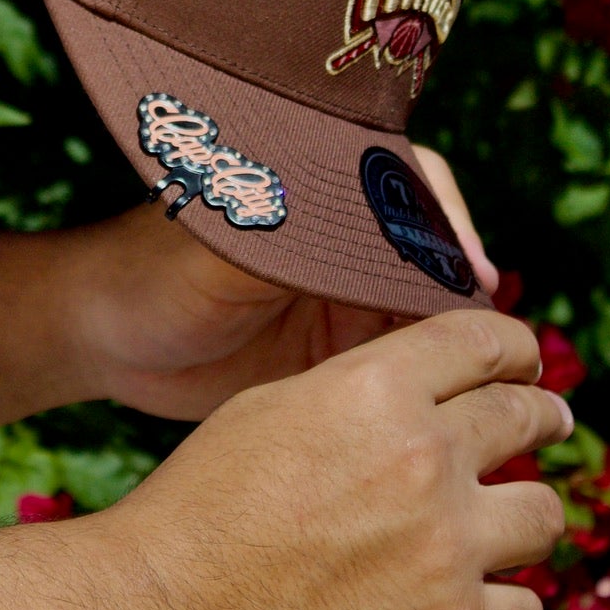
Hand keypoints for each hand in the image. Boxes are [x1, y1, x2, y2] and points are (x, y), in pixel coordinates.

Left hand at [67, 145, 498, 419]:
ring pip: (428, 317)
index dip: (450, 228)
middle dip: (471, 295)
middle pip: (436, 258)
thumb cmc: (153, 271)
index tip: (476, 274)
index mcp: (327, 191)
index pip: (416, 190)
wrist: (104, 336)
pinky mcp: (338, 361)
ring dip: (461, 347)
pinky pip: (399, 368)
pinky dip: (429, 390)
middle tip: (505, 344)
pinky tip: (450, 419)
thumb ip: (294, 232)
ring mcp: (347, 300)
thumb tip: (368, 223)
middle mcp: (347, 241)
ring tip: (496, 385)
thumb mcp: (227, 247)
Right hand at [91, 307, 570, 609]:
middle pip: (529, 417)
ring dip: (521, 518)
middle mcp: (424, 455)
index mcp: (376, 386)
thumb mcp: (273, 407)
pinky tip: (463, 607)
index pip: (488, 340)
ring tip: (500, 531)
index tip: (525, 365)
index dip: (517, 349)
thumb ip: (362, 391)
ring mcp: (446, 547)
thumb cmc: (200, 509)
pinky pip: (525, 609)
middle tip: (546, 428)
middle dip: (543, 418)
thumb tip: (428, 392)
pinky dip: (498, 608)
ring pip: (545, 514)